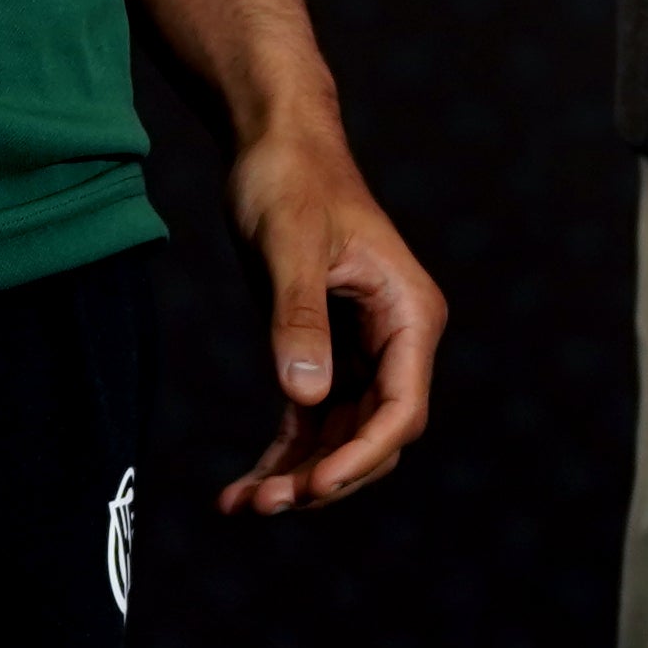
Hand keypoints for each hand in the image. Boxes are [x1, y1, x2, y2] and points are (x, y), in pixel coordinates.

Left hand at [213, 110, 441, 516]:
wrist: (275, 142)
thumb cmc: (290, 179)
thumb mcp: (291, 245)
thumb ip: (299, 318)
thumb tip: (306, 396)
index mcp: (409, 313)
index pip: (402, 407)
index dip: (362, 456)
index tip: (313, 487)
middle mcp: (394, 339)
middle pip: (374, 436)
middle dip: (324, 477)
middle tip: (264, 504)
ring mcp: (360, 351)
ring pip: (340, 439)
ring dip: (298, 478)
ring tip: (240, 506)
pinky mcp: (322, 353)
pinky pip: (310, 423)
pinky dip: (280, 457)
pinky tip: (237, 490)